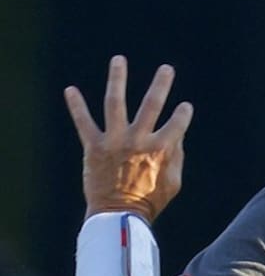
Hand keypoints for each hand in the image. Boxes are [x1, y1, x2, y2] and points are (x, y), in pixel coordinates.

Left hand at [64, 55, 193, 221]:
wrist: (118, 215)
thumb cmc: (150, 201)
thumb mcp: (174, 182)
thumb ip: (177, 157)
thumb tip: (177, 136)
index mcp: (161, 148)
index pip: (177, 123)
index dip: (183, 114)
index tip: (185, 108)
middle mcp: (138, 140)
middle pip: (151, 105)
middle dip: (161, 84)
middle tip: (167, 69)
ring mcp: (114, 141)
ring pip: (115, 103)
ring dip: (117, 79)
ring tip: (119, 60)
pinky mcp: (93, 147)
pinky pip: (83, 123)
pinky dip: (76, 106)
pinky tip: (70, 90)